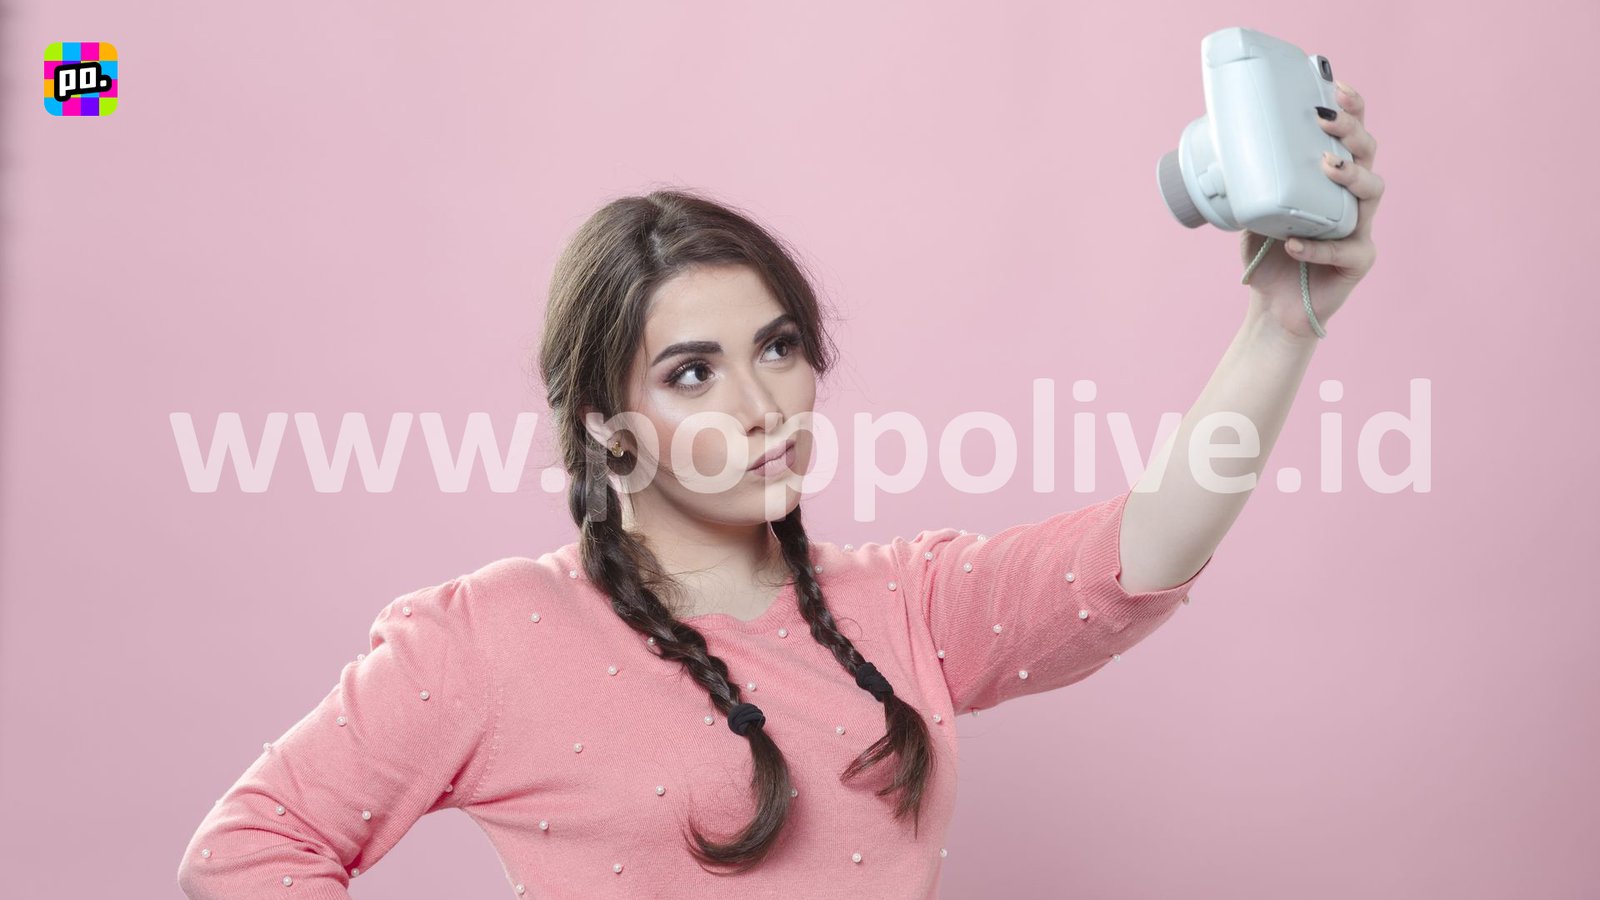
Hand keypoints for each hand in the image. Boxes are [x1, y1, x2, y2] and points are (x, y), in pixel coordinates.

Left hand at [1240, 80, 1383, 342]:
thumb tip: (1219, 147)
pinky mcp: (1358, 262)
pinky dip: (1318, 246)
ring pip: (1372, 192)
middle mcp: (1354, 199)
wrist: (1272, 306)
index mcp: (1334, 181)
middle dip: (1352, 132)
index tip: (1336, 85)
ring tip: (1327, 166)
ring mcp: (1361, 229)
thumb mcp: (1252, 208)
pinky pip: (1345, 249)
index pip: (1352, 137)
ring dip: (1350, 175)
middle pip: (1368, 155)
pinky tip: (1293, 242)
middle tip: (1326, 120)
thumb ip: (1249, 182)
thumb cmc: (1267, 253)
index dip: (1352, 109)